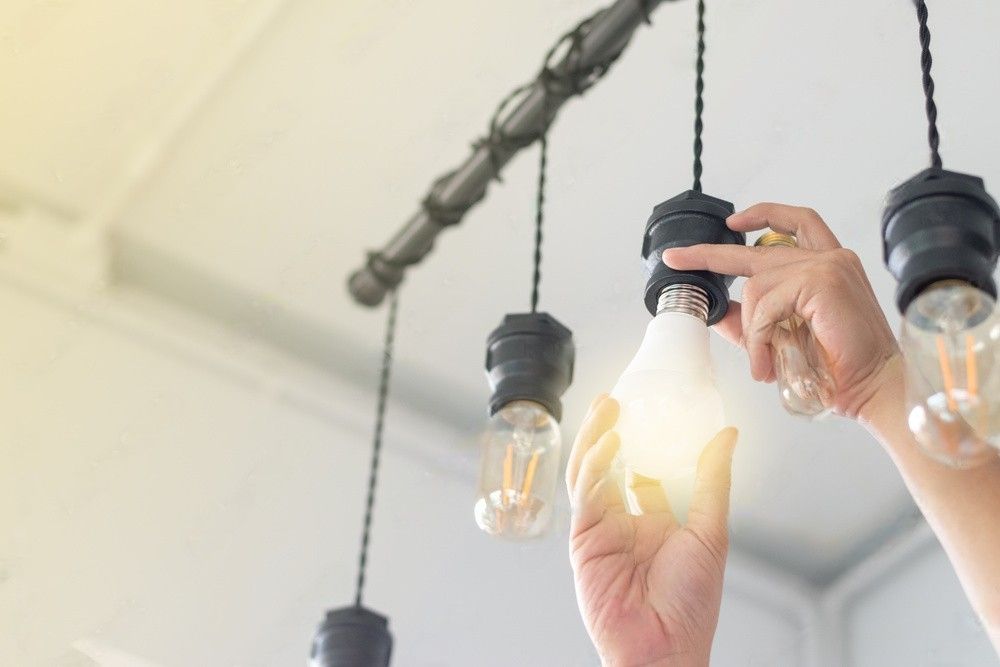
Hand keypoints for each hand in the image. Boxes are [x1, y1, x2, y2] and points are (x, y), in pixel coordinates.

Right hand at [567, 395, 737, 666]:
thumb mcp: (710, 532)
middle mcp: (625, 522)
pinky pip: (586, 497)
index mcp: (655, 521)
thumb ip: (712, 480)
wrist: (666, 650)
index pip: (643, 470)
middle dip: (609, 431)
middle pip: (611, 465)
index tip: (647, 406)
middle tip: (615, 398)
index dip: (642, 439)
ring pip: (591, 474)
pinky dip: (594, 467)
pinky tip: (609, 443)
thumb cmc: (690, 605)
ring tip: (607, 407)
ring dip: (596, 439)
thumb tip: (727, 435)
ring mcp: (602, 531)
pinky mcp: (584, 542)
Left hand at [663, 203, 899, 419]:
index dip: (760, 216)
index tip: (729, 221)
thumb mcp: (785, 337)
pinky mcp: (823, 281)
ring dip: (752, 331)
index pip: (792, 225)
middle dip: (711, 254)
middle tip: (677, 259)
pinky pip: (767, 304)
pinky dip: (759, 336)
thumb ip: (753, 321)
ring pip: (757, 287)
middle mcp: (831, 258)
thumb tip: (717, 312)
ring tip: (763, 363)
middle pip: (760, 248)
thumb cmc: (840, 367)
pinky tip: (768, 361)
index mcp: (829, 265)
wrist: (872, 387)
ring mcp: (828, 266)